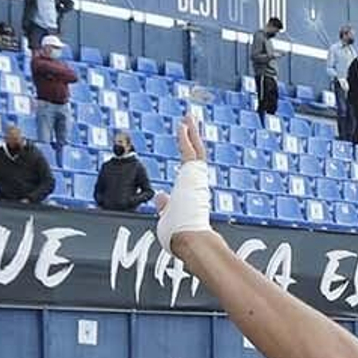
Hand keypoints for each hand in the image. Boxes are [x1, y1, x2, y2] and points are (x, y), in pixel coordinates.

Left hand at [155, 114, 212, 252]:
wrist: (190, 238)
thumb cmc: (179, 235)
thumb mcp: (167, 217)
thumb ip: (164, 206)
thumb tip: (160, 197)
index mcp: (191, 194)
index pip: (190, 170)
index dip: (187, 156)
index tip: (185, 144)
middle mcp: (197, 185)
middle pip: (197, 156)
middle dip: (193, 138)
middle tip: (192, 122)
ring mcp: (197, 180)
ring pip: (196, 150)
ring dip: (192, 133)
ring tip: (189, 118)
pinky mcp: (193, 175)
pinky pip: (190, 151)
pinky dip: (186, 137)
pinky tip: (183, 124)